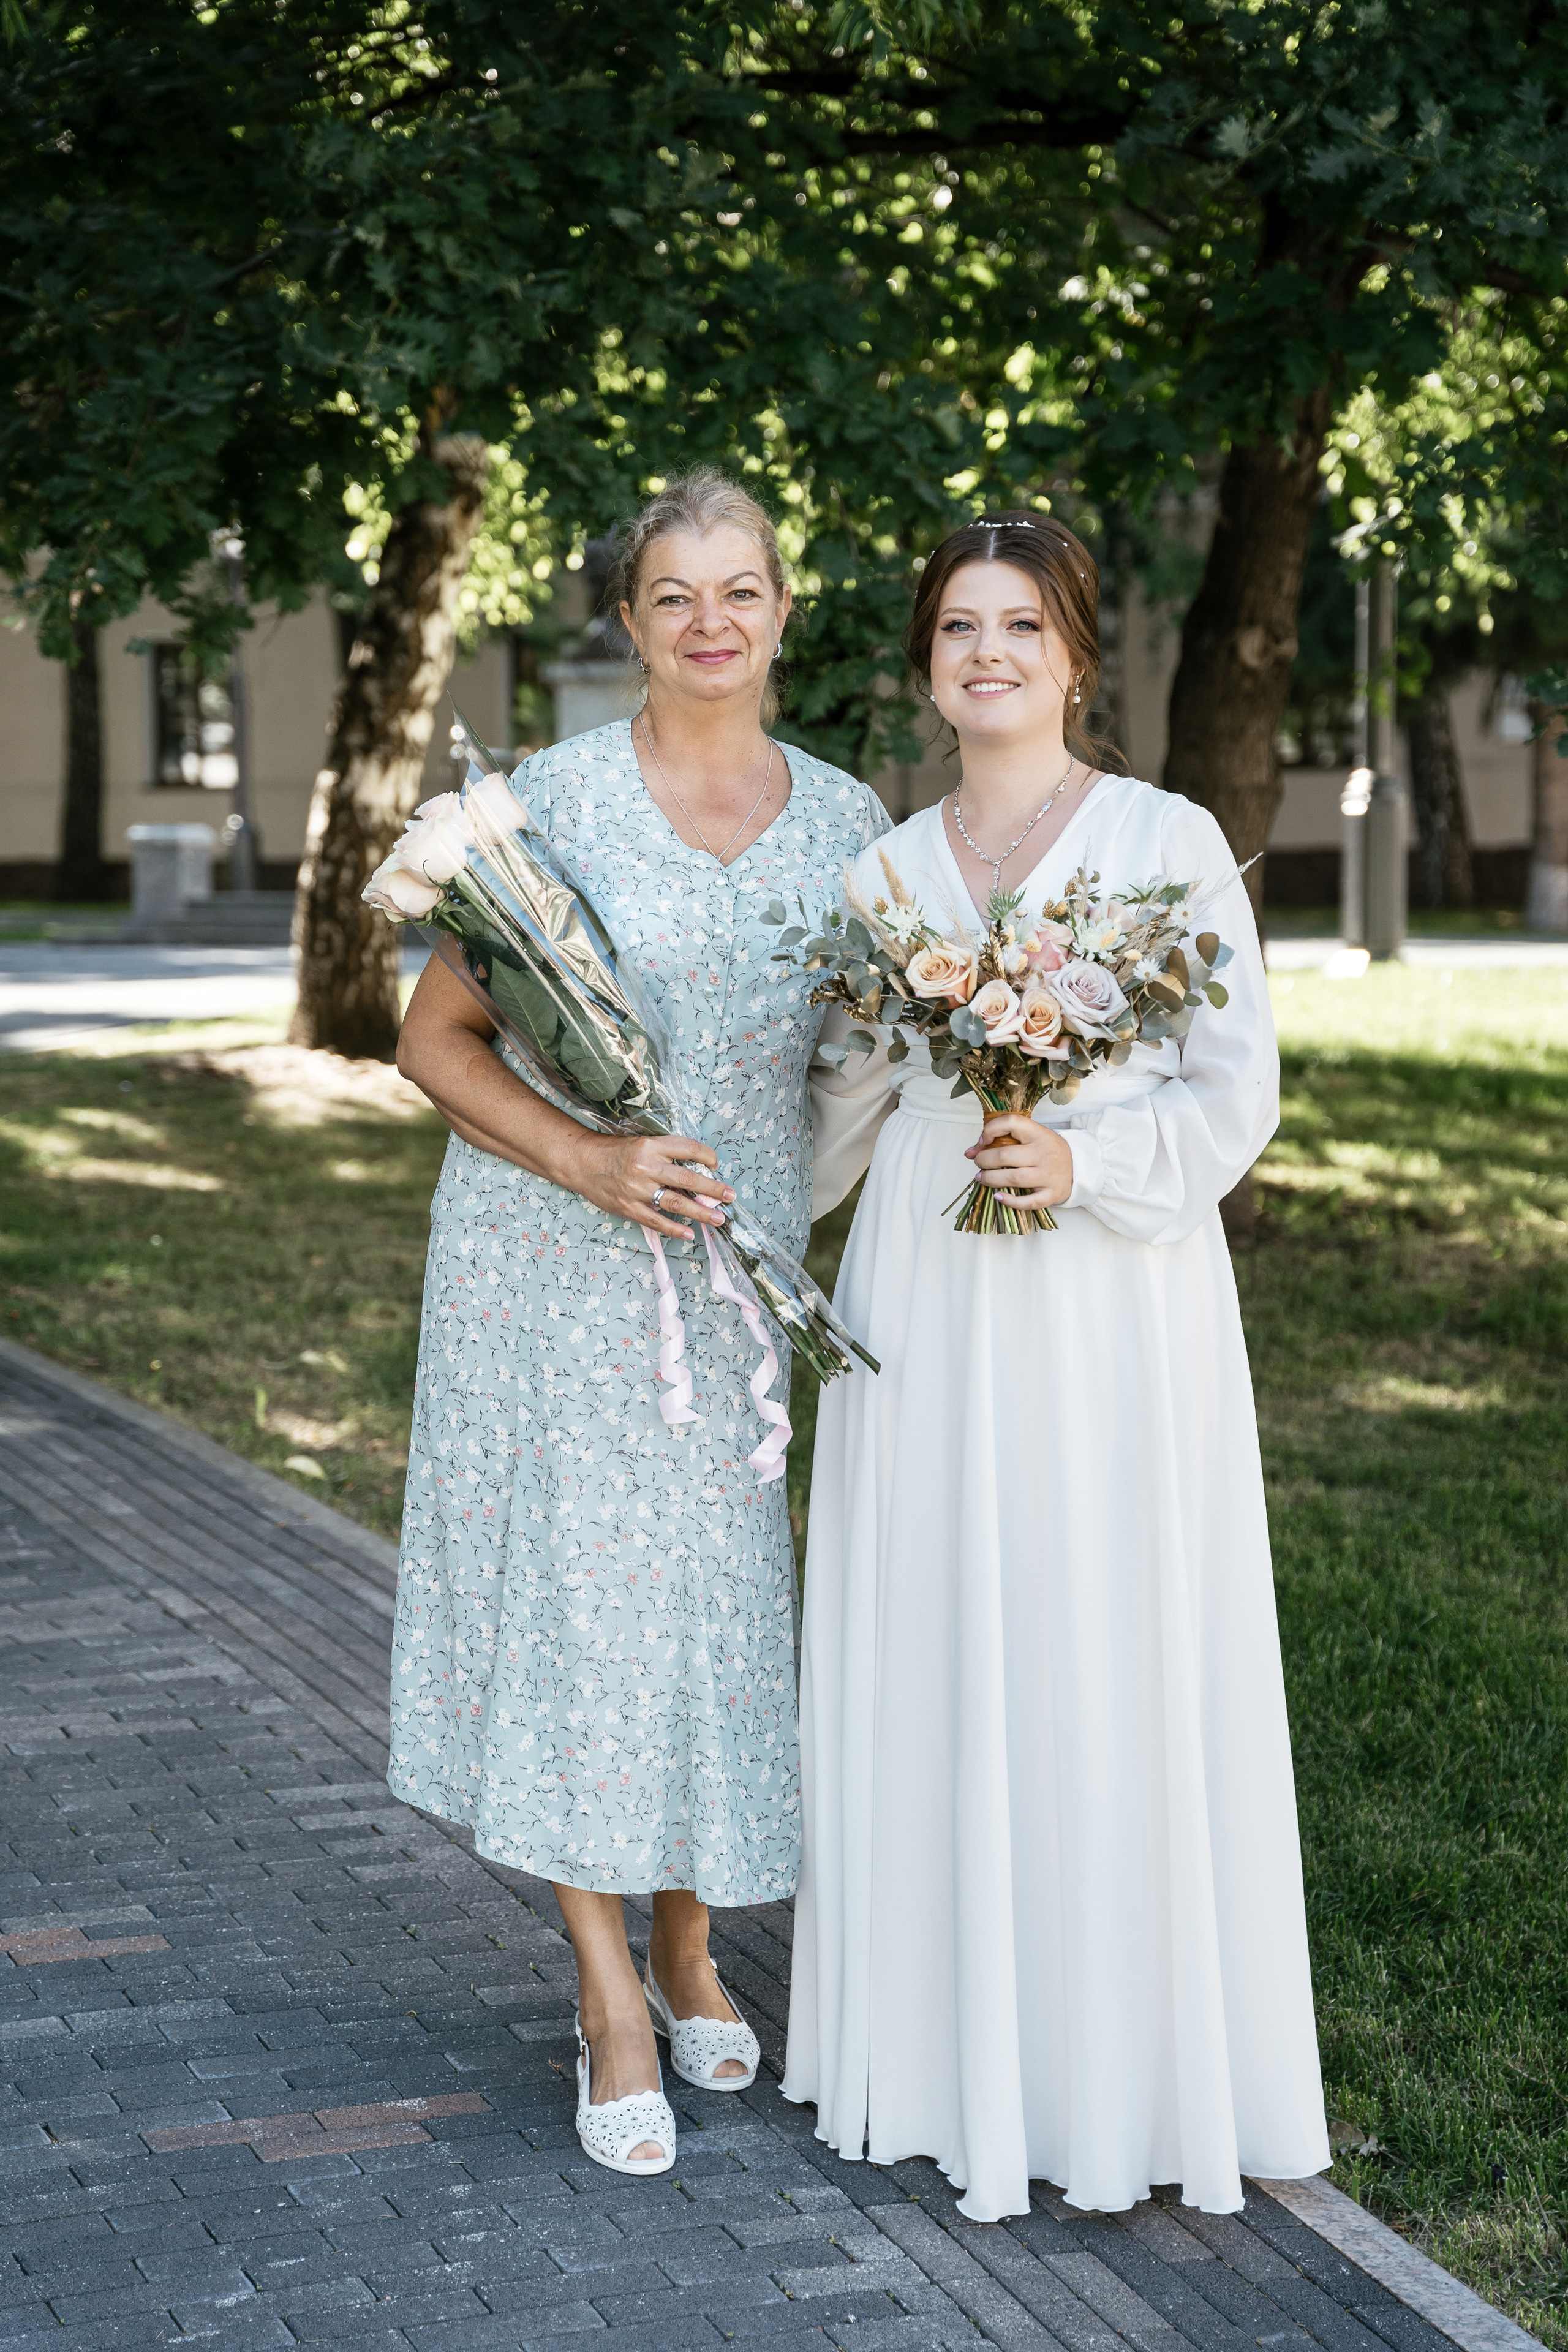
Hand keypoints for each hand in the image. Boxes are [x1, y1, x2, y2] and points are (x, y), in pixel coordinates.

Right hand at [559, 1131, 733, 1239]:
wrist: (582, 1162)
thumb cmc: (614, 1152)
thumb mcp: (641, 1143)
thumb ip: (665, 1154)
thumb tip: (695, 1170)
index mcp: (652, 1146)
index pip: (688, 1149)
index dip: (707, 1156)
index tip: (716, 1164)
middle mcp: (646, 1166)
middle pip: (688, 1179)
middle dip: (713, 1189)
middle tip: (730, 1196)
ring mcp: (637, 1189)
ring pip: (676, 1203)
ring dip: (701, 1212)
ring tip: (718, 1218)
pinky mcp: (628, 1207)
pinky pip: (656, 1221)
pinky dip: (674, 1228)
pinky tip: (689, 1233)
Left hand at [965, 1112, 1072, 1209]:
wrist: (1080, 1167)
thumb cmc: (1049, 1151)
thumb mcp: (1032, 1137)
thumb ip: (1004, 1139)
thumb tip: (971, 1151)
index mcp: (1039, 1134)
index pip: (1012, 1123)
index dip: (990, 1130)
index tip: (982, 1141)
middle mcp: (1044, 1153)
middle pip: (1006, 1155)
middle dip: (984, 1160)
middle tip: (979, 1163)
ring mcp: (1049, 1175)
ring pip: (1014, 1178)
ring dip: (991, 1179)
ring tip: (982, 1178)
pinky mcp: (1051, 1194)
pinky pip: (1028, 1201)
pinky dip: (1010, 1201)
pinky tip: (998, 1196)